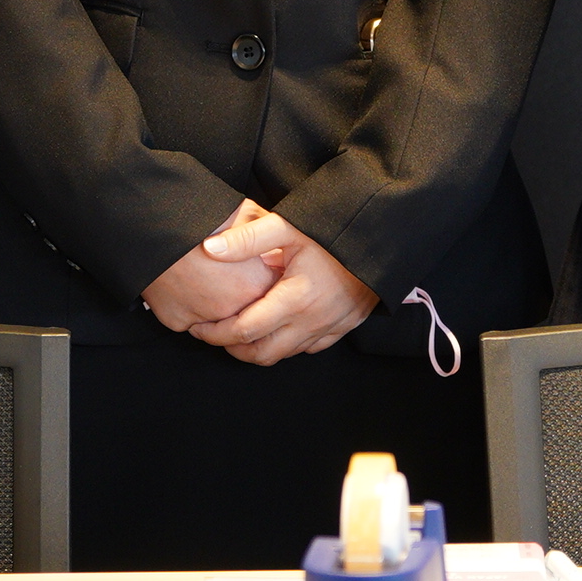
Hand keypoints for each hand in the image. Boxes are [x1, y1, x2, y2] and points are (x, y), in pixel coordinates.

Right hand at [142, 215, 279, 338]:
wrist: (153, 225)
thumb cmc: (200, 217)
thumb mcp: (242, 211)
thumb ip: (264, 229)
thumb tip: (274, 235)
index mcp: (255, 284)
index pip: (271, 291)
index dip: (263, 276)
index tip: (254, 266)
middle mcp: (233, 309)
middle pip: (245, 308)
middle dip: (239, 293)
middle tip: (226, 272)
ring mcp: (204, 319)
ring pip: (218, 319)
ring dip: (215, 303)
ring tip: (205, 276)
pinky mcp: (178, 321)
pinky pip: (190, 318)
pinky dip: (188, 304)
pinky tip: (183, 281)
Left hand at [191, 205, 378, 364]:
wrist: (382, 234)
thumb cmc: (334, 228)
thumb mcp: (288, 225)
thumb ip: (247, 238)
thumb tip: (209, 249)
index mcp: (295, 298)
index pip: (244, 330)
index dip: (216, 333)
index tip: (199, 326)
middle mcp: (312, 320)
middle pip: (262, 353)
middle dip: (232, 349)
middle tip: (213, 334)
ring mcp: (330, 327)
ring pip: (285, 355)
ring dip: (258, 349)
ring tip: (239, 332)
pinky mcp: (344, 327)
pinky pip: (309, 349)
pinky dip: (287, 346)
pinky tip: (276, 329)